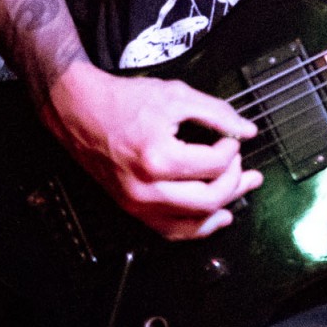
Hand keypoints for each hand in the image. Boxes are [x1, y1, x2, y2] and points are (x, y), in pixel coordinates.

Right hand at [44, 61, 261, 239]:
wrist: (79, 110)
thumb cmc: (123, 100)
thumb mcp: (175, 95)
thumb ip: (217, 113)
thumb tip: (247, 131)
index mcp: (158, 157)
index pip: (214, 164)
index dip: (232, 150)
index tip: (232, 139)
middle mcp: (146, 188)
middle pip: (209, 199)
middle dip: (235, 180)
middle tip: (241, 163)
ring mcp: (137, 203)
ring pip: (193, 222)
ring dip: (224, 206)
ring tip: (243, 189)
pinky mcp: (131, 208)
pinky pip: (170, 231)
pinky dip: (197, 227)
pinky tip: (217, 216)